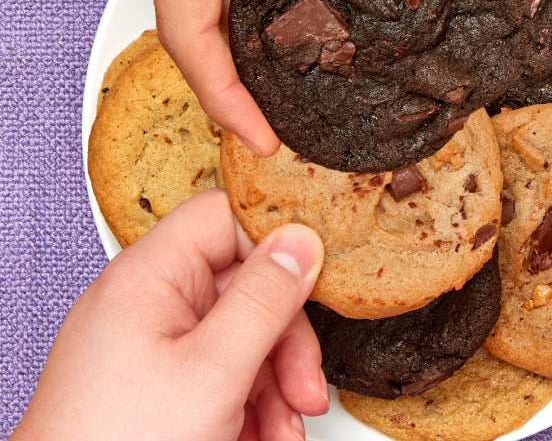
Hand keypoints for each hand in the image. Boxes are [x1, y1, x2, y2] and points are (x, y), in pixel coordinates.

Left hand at [12, 189, 325, 440]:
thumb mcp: (214, 370)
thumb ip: (264, 299)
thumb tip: (301, 243)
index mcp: (149, 277)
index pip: (225, 218)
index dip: (277, 240)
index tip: (317, 276)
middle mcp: (147, 302)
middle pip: (246, 288)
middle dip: (286, 342)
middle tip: (303, 386)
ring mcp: (151, 344)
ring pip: (243, 337)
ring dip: (276, 383)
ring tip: (284, 426)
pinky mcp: (157, 382)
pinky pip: (223, 372)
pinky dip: (251, 403)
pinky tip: (261, 433)